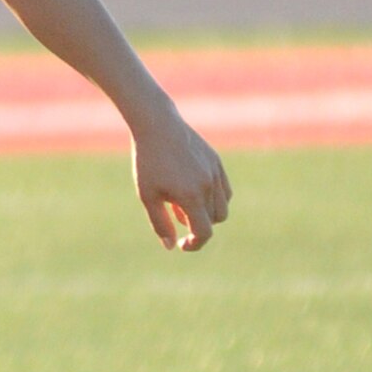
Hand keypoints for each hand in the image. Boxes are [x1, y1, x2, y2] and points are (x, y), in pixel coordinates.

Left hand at [131, 106, 231, 251]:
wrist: (157, 125)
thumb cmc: (147, 162)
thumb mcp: (147, 195)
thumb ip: (160, 223)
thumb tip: (171, 246)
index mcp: (191, 196)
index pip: (204, 232)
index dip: (194, 244)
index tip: (181, 244)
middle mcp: (208, 186)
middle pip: (215, 221)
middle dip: (199, 226)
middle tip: (177, 217)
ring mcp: (216, 173)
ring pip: (223, 206)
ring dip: (208, 212)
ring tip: (183, 202)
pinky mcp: (217, 162)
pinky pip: (224, 189)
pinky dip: (215, 197)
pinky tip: (194, 190)